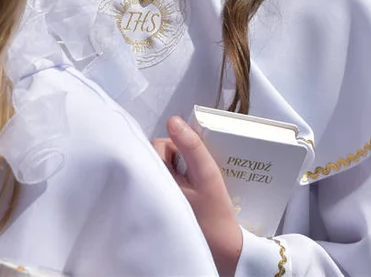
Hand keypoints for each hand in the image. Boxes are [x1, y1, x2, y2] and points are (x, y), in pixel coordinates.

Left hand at [152, 116, 242, 276]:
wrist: (221, 249)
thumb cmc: (214, 212)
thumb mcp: (207, 174)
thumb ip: (191, 146)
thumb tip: (174, 120)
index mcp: (155, 179)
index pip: (157, 146)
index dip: (176, 145)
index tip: (191, 158)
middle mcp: (149, 191)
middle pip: (157, 158)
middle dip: (175, 157)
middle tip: (193, 171)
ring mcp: (153, 202)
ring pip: (161, 171)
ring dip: (176, 170)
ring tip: (193, 182)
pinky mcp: (160, 211)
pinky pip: (164, 186)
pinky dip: (175, 184)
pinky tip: (190, 194)